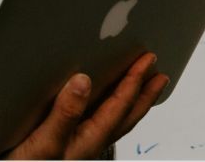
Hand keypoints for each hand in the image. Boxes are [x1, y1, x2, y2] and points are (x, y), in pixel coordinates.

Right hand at [6, 53, 168, 159]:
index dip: (135, 81)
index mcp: (88, 139)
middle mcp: (89, 142)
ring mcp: (80, 144)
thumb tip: (83, 82)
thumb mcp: (44, 141)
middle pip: (126, 115)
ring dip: (132, 101)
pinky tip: (103, 102)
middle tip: (159, 75)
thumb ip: (65, 113)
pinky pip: (100, 122)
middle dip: (144, 94)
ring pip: (116, 120)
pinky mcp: (68, 143)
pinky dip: (111, 108)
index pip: (119, 106)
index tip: (147, 61)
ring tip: (142, 86)